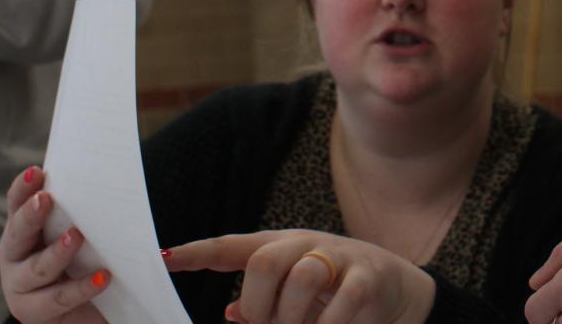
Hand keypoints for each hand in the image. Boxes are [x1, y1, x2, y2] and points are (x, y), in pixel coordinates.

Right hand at [0, 166, 108, 323]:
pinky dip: (81, 287)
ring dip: (57, 252)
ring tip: (76, 236)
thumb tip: (114, 180)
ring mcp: (19, 285)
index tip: (38, 171)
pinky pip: (59, 298)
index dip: (24, 187)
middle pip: (18, 233)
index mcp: (23, 228)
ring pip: (37, 268)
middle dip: (31, 215)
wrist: (82, 311)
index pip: (17, 203)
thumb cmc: (81, 262)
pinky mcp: (33, 311)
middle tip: (46, 199)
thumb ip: (87, 213)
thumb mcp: (82, 233)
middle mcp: (14, 255)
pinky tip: (103, 277)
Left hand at [166, 229, 436, 323]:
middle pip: (265, 260)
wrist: (398, 290)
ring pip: (303, 279)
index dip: (198, 253)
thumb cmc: (334, 296)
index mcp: (281, 248)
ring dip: (295, 317)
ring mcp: (340, 258)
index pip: (233, 247)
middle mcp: (307, 245)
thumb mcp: (295, 299)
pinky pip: (340, 304)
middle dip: (259, 302)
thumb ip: (263, 306)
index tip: (164, 260)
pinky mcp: (368, 278)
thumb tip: (232, 313)